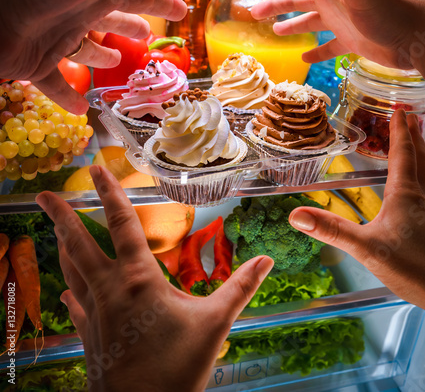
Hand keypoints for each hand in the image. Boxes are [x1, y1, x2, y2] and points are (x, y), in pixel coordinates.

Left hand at [0, 0, 217, 113]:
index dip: (160, 1)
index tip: (181, 11)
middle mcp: (76, 7)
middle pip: (112, 18)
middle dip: (133, 27)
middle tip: (150, 39)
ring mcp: (54, 36)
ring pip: (86, 50)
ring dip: (103, 57)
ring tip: (120, 67)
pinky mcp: (35, 64)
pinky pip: (58, 84)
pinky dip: (72, 98)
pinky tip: (86, 110)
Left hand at [36, 166, 272, 391]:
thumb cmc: (178, 368)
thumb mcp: (216, 323)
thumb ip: (241, 286)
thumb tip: (267, 259)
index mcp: (138, 278)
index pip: (121, 223)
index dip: (109, 192)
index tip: (96, 169)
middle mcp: (109, 289)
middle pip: (78, 242)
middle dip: (60, 215)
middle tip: (43, 195)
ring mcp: (94, 312)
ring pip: (72, 269)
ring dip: (62, 244)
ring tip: (55, 228)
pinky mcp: (88, 334)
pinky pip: (75, 304)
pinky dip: (70, 290)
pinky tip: (66, 290)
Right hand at [243, 0, 424, 69]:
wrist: (418, 37)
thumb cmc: (387, 13)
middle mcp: (332, 2)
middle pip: (296, 0)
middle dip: (273, 5)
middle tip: (253, 14)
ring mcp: (342, 22)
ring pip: (309, 22)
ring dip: (292, 25)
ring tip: (275, 33)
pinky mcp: (351, 42)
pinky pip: (328, 47)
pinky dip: (316, 53)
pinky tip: (305, 59)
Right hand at [290, 110, 424, 310]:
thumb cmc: (415, 268)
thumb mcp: (366, 248)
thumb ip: (331, 230)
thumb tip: (296, 215)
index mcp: (405, 194)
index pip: (402, 153)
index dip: (398, 130)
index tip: (398, 110)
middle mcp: (421, 197)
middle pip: (418, 158)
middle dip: (411, 135)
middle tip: (408, 117)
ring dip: (418, 153)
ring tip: (413, 142)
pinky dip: (420, 175)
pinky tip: (414, 187)